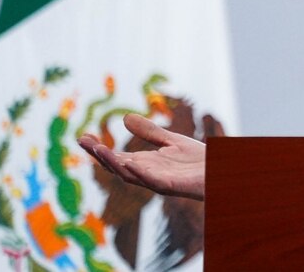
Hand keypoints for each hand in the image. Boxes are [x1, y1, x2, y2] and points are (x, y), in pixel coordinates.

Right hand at [77, 113, 206, 200]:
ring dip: (113, 163)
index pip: (116, 157)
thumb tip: (125, 118)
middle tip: (83, 141)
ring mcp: (159, 181)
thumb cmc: (198, 160)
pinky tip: (128, 163)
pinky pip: (153, 181)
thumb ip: (150, 132)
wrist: (222, 171)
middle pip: (117, 166)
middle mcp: (148, 174)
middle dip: (100, 155)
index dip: (99, 148)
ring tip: (99, 149)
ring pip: (130, 175)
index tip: (81, 136)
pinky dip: (140, 173)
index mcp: (146, 164)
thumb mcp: (172, 140)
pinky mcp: (174, 186)